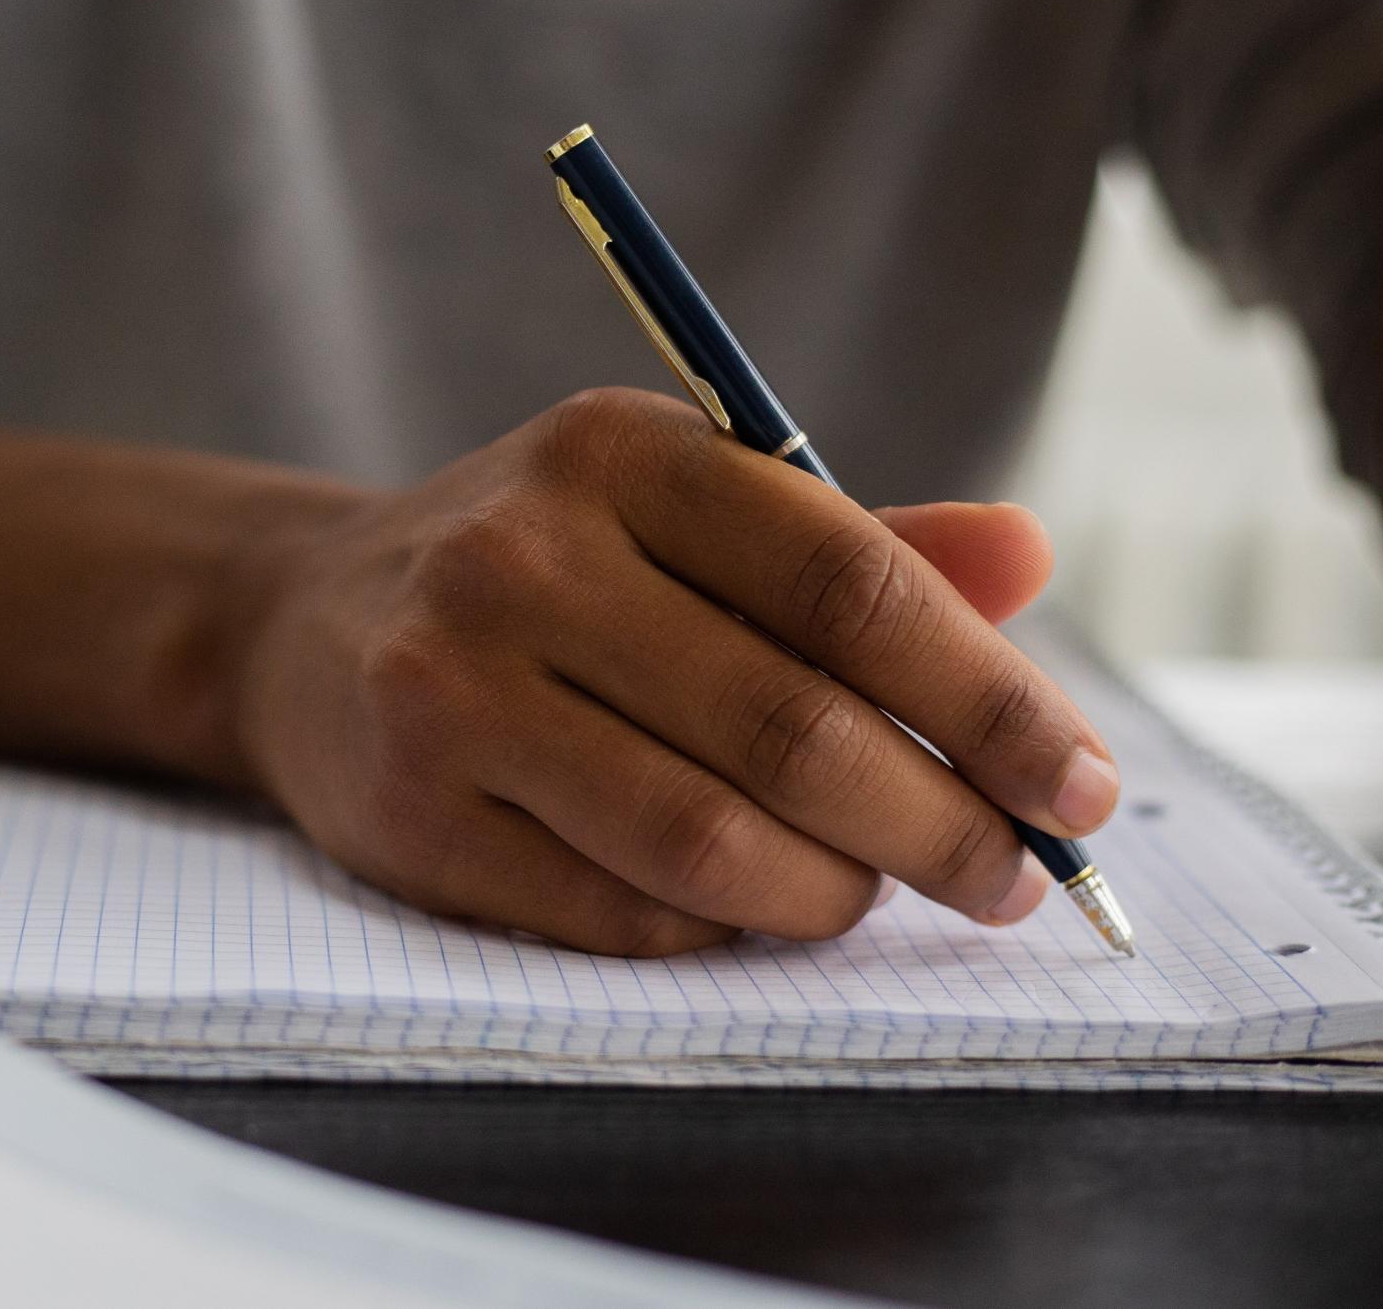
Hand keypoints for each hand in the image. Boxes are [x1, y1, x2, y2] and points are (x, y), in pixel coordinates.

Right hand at [230, 388, 1118, 955]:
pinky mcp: (410, 815)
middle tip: (1015, 875)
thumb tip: (1031, 556)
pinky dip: (722, 931)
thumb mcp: (684, 511)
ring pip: (710, 841)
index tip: (1082, 785)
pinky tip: (753, 906)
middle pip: (793, 726)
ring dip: (835, 892)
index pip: (845, 576)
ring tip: (876, 889)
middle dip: (942, 823)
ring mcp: (450, 689)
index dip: (990, 693)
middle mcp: (522, 558)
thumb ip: (859, 545)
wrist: (300, 625)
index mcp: (618, 452)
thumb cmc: (547, 570)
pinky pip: (621, 913)